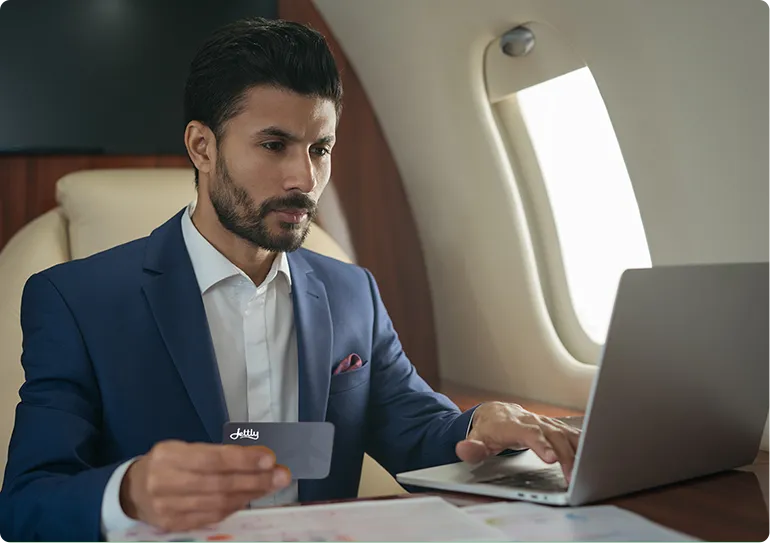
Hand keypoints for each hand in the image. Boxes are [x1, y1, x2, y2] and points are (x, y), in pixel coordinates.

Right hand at [120, 440, 290, 531]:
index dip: (243, 460)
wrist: (133, 490)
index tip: (269, 459)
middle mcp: (164, 482)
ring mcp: (167, 507)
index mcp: (168, 456)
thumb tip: (258, 457)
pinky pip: (211, 517)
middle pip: (218, 484)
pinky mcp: (172, 525)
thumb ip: (217, 453)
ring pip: (217, 503)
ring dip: (250, 494)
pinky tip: (249, 498)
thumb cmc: (167, 463)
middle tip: (280, 475)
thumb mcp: (185, 449)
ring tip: (271, 485)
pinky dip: (234, 507)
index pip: (213, 459)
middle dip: (255, 480)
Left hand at [455, 402, 580, 481]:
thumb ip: (470, 447)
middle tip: (571, 476)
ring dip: (578, 451)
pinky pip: (571, 434)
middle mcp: (532, 420)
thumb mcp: (474, 440)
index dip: (541, 444)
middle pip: (553, 435)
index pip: (529, 433)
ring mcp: (545, 423)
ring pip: (566, 433)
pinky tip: (593, 456)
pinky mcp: (554, 427)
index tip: (551, 458)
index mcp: (513, 424)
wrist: (494, 414)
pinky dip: (583, 444)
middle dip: (565, 455)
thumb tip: (464, 448)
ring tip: (585, 472)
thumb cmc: (486, 430)